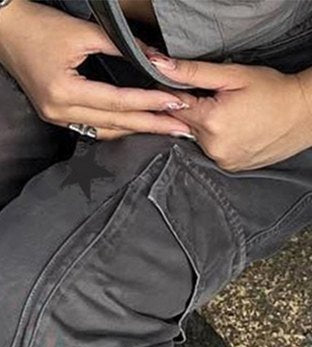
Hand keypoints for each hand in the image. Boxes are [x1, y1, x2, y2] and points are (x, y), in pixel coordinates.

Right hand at [0, 0, 191, 139]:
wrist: (4, 29)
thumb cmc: (38, 25)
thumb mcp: (83, 31)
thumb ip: (121, 46)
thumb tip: (155, 59)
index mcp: (64, 92)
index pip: (117, 102)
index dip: (149, 103)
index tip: (177, 103)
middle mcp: (58, 112)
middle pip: (113, 124)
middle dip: (149, 125)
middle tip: (180, 128)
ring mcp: (55, 117)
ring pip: (103, 131)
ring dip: (134, 130)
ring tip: (163, 128)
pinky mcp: (54, 114)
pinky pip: (91, 127)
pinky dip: (115, 126)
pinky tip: (134, 125)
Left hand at [150, 55, 311, 170]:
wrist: (303, 115)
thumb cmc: (272, 91)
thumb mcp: (233, 75)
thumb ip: (194, 74)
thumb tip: (161, 67)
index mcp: (210, 122)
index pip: (175, 108)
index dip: (178, 96)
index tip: (190, 89)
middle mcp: (212, 147)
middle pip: (186, 126)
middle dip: (196, 112)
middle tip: (220, 101)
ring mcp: (222, 160)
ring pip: (199, 140)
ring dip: (206, 128)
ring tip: (231, 116)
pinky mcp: (230, 168)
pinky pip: (213, 152)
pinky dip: (217, 141)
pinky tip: (235, 130)